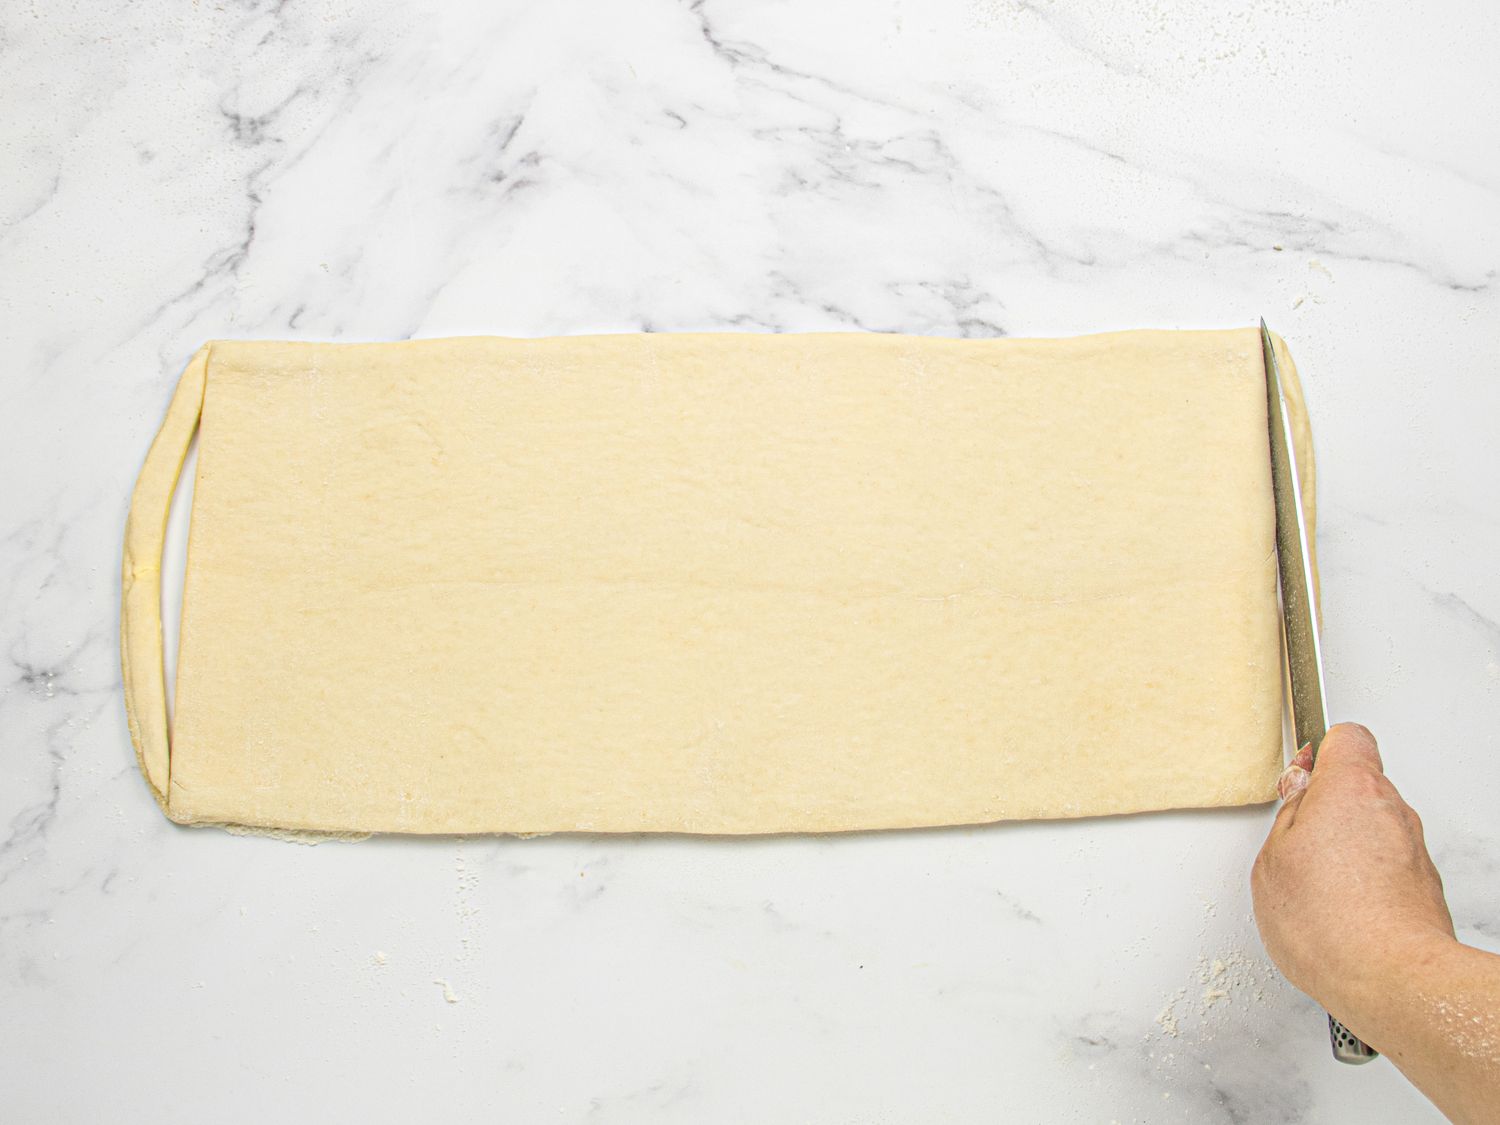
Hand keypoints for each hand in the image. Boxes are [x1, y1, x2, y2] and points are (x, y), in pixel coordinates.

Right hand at [1251, 723, 1455, 1018]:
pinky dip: (1364, 876)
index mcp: (1352, 790)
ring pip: (1373, 827)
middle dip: (1327, 805)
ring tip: (1313, 882)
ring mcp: (1413, 850)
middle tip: (1297, 834)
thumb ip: (1287, 818)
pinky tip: (1337, 907)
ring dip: (1345, 844)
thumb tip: (1297, 800)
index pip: (1346, 738)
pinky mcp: (1423, 886)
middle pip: (1359, 785)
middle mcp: (1393, 812)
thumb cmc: (1333, 924)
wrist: (1391, 982)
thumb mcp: (1273, 860)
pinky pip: (1387, 864)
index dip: (1318, 752)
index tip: (1300, 772)